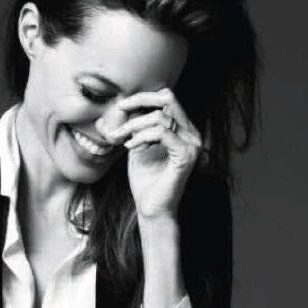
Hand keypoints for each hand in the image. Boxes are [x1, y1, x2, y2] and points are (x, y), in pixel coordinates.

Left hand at [100, 88, 202, 220]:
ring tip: (121, 139)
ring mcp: (191, 144)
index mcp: (183, 129)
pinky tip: (131, 146)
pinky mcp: (185, 156)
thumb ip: (133, 126)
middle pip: (168, 98)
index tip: (121, 107)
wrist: (151, 209)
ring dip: (134, 125)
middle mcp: (191, 133)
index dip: (143, 97)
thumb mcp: (136, 146)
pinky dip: (142, 136)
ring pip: (160, 116)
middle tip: (119, 111)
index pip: (166, 98)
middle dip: (140, 101)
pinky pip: (162, 132)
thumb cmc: (145, 181)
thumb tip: (115, 109)